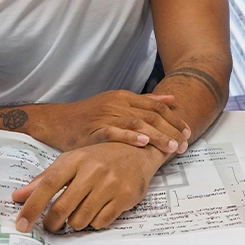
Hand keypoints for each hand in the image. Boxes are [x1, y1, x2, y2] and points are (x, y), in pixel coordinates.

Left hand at [12, 142, 162, 231]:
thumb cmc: (100, 158)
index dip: (32, 207)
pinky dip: (94, 222)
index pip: (47, 185)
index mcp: (76, 159)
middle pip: (62, 208)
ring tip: (80, 212)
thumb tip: (18, 197)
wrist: (138, 152)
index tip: (21, 224)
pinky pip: (100, 222)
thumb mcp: (71, 161)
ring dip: (75, 222)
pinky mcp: (125, 197)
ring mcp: (110, 184)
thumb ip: (44, 179)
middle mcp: (93, 171)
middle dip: (52, 223)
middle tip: (52, 224)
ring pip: (80, 220)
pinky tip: (97, 210)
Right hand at [36, 90, 190, 155]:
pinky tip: (143, 144)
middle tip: (184, 145)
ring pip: (137, 124)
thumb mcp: (116, 103)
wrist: (57, 122)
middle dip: (170, 131)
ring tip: (171, 148)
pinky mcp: (94, 129)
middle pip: (151, 116)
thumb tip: (171, 99)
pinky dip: (130, 137)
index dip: (174, 119)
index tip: (187, 132)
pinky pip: (114, 132)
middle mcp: (117, 104)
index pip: (156, 106)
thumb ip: (144, 102)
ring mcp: (106, 115)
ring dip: (157, 136)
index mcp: (124, 97)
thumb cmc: (88, 116)